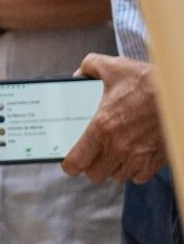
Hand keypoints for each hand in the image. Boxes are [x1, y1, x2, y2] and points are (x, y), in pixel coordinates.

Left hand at [63, 53, 166, 183]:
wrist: (179, 94)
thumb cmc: (148, 81)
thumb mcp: (113, 67)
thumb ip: (89, 67)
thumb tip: (78, 76)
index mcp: (102, 128)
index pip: (77, 161)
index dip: (70, 165)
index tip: (70, 163)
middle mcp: (119, 147)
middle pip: (96, 174)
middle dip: (91, 166)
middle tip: (92, 154)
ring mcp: (139, 157)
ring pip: (117, 176)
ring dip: (112, 167)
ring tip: (112, 153)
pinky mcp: (157, 161)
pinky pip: (139, 177)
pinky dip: (134, 170)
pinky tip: (132, 156)